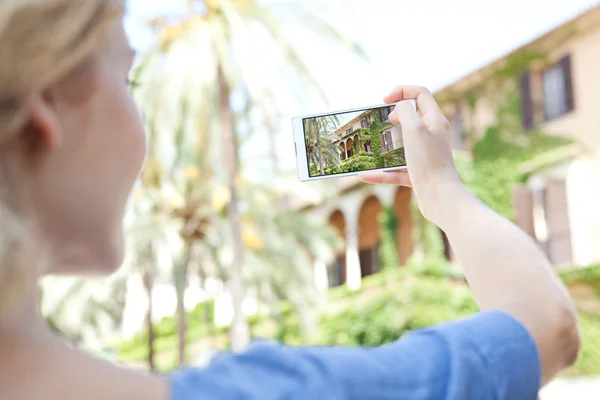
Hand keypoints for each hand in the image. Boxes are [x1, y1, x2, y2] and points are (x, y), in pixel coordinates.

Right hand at [358, 85, 463, 221]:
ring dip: (384, 147)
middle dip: (391, 118)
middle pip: (411, 118)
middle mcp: (432, 136)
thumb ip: (405, 111)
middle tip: (379, 122)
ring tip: (368, 147)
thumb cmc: (429, 162)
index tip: (384, 100)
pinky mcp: (418, 174)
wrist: (441, 198)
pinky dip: (381, 173)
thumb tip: (398, 109)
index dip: (401, 91)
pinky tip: (364, 176)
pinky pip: (396, 171)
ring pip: (401, 146)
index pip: (420, 94)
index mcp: (434, 120)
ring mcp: (425, 156)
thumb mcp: (415, 129)